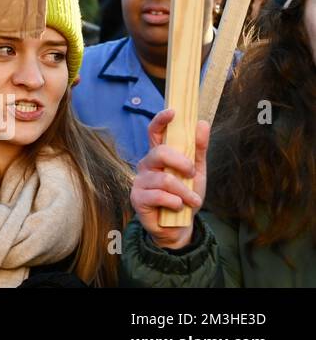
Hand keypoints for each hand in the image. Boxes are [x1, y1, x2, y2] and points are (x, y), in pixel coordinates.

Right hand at [131, 108, 208, 250]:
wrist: (178, 226)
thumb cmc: (185, 196)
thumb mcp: (197, 172)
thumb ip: (198, 149)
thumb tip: (202, 123)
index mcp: (159, 155)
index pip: (155, 132)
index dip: (161, 120)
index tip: (174, 112)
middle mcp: (147, 164)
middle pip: (160, 153)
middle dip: (181, 163)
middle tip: (192, 174)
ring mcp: (140, 181)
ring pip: (165, 179)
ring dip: (185, 192)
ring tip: (193, 201)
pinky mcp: (137, 198)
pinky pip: (159, 196)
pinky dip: (175, 202)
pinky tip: (178, 207)